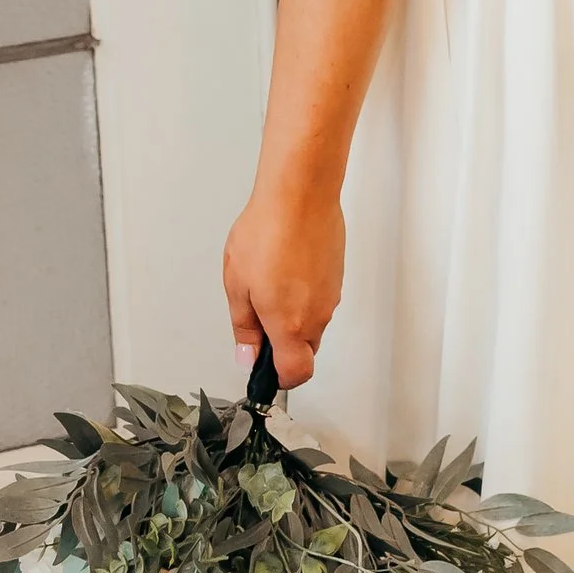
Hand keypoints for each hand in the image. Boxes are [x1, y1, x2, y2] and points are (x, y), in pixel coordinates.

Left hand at [223, 181, 344, 389]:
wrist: (301, 193)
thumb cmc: (269, 231)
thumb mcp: (237, 283)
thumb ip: (244, 326)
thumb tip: (247, 354)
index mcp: (290, 324)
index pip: (295, 374)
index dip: (277, 379)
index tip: (262, 369)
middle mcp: (317, 314)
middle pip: (304, 349)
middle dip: (282, 342)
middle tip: (257, 315)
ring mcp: (331, 294)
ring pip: (313, 322)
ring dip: (292, 314)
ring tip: (269, 281)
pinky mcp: (337, 274)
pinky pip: (320, 297)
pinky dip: (304, 292)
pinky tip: (286, 265)